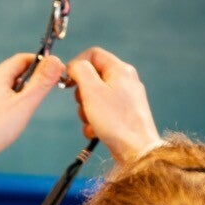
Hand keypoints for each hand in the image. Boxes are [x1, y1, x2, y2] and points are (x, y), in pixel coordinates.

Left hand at [0, 53, 65, 166]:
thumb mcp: (24, 104)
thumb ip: (41, 83)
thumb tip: (56, 61)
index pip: (23, 59)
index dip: (41, 63)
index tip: (53, 73)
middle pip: (14, 73)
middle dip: (32, 81)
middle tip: (42, 94)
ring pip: (6, 88)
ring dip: (20, 94)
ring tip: (26, 111)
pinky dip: (9, 105)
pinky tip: (10, 120)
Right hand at [65, 47, 161, 164]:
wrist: (137, 150)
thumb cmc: (116, 121)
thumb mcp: (92, 91)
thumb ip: (80, 71)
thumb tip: (74, 65)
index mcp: (120, 69)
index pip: (93, 54)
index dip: (76, 65)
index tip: (67, 81)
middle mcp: (125, 80)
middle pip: (92, 77)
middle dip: (82, 93)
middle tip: (84, 105)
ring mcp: (126, 98)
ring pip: (95, 96)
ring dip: (87, 111)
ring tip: (92, 122)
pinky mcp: (124, 114)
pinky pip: (102, 112)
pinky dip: (95, 121)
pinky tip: (97, 132)